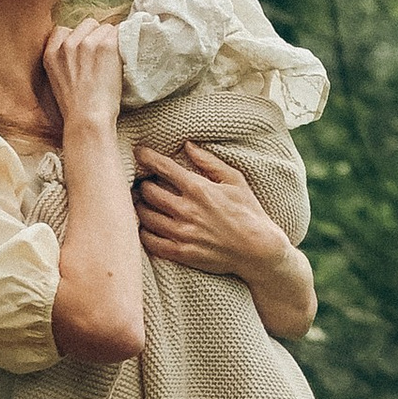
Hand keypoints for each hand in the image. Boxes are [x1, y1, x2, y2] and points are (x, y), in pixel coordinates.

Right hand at [43, 14, 124, 127]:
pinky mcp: (106, 46)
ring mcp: (86, 43)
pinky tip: (122, 59)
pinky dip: (123, 43)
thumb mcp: (58, 80)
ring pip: (105, 28)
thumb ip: (64, 61)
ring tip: (111, 62)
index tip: (86, 50)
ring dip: (111, 40)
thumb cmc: (77, 107)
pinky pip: (119, 33)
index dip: (78, 38)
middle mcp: (67, 44)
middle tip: (102, 57)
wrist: (88, 119)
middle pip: (87, 25)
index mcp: (50, 53)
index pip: (63, 30)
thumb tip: (83, 51)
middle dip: (95, 36)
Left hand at [133, 141, 288, 279]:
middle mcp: (186, 210)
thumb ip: (209, 162)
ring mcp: (182, 233)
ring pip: (145, 215)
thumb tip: (188, 146)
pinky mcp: (181, 253)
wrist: (258, 250)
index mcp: (199, 189)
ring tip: (141, 203)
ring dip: (140, 206)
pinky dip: (143, 232)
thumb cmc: (249, 213)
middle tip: (141, 183)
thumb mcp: (235, 181)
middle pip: (147, 191)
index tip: (139, 152)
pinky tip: (146, 227)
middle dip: (142, 184)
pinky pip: (150, 241)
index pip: (162, 167)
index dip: (146, 157)